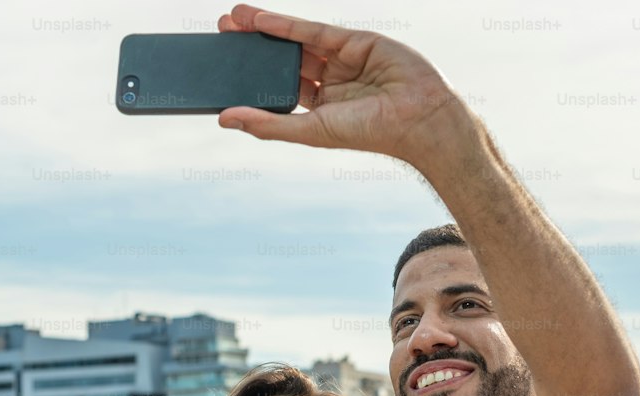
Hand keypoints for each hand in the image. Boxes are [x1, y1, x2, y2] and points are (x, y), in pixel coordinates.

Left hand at [217, 6, 468, 164]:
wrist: (419, 117)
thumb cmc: (370, 133)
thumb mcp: (311, 131)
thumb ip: (267, 125)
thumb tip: (225, 120)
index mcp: (321, 111)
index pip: (280, 90)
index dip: (254, 80)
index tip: (224, 71)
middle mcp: (331, 85)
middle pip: (284, 62)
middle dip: (254, 49)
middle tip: (221, 35)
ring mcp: (343, 61)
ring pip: (296, 42)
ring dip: (264, 30)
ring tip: (231, 21)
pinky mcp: (355, 40)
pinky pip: (314, 30)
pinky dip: (286, 24)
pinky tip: (259, 19)